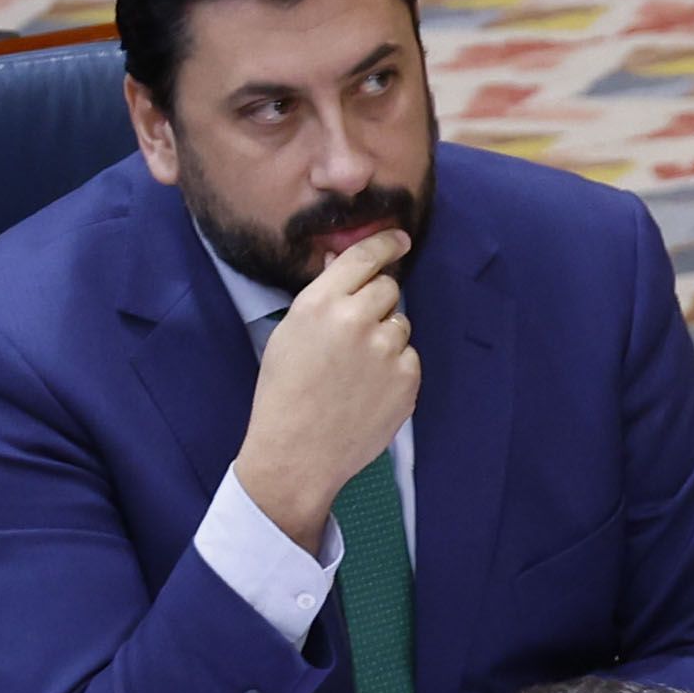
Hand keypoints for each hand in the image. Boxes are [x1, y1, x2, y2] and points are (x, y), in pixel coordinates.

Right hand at [232, 228, 418, 553]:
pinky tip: (368, 391)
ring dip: (385, 339)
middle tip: (355, 335)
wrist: (298, 453)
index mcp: (321, 302)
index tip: (399, 240)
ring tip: (356, 372)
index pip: (365, 255)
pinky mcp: (406, 378)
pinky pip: (409, 358)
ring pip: (400, 324)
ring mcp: (386, 349)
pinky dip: (395, 369)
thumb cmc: (284, 393)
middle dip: (376, 304)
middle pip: (388, 288)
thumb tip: (343, 262)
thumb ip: (322, 295)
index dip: (386, 243)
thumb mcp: (290, 333)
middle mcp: (357, 318)